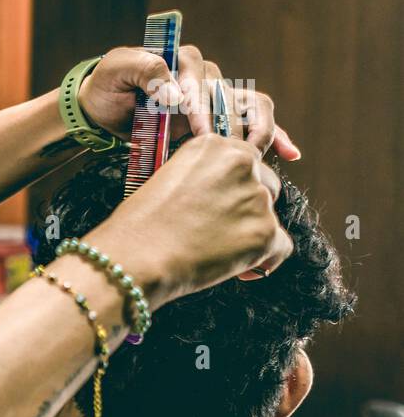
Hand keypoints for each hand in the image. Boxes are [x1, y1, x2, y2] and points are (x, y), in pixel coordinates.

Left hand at [77, 45, 300, 160]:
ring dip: (260, 130)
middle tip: (222, 151)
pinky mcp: (219, 119)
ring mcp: (215, 97)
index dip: (200, 103)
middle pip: (229, 96)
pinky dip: (276, 137)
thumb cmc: (109, 87)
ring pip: (251, 108)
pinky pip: (254, 123)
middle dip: (227, 125)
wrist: (103, 110)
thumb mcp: (116, 70)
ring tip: (257, 154)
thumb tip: (174, 88)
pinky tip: (289, 154)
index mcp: (182, 60)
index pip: (201, 78)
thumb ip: (143, 68)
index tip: (198, 129)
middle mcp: (204, 76)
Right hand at [88, 133, 292, 308]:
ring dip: (252, 234)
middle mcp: (242, 164)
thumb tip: (224, 200)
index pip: (244, 161)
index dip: (233, 187)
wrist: (135, 256)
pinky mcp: (266, 232)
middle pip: (266, 185)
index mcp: (214, 145)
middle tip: (220, 232)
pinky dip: (264, 261)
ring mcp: (257, 198)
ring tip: (219, 253)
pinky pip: (281, 248)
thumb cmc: (139, 225)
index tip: (219, 206)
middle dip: (248, 208)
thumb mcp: (168, 180)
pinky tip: (239, 271)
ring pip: (271, 218)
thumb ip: (203, 179)